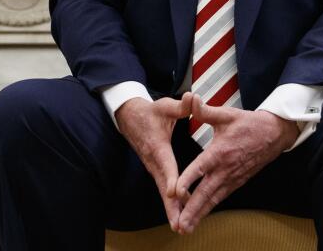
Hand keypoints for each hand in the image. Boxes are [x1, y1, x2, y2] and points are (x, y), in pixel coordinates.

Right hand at [116, 94, 193, 228]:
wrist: (129, 117)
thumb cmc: (150, 112)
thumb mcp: (165, 106)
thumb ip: (181, 105)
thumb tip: (193, 97)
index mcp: (158, 146)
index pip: (166, 164)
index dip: (171, 178)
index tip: (175, 192)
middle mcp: (154, 161)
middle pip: (163, 186)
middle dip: (171, 206)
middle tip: (180, 223)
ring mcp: (153, 167)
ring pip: (163, 191)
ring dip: (171, 209)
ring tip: (181, 226)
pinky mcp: (155, 170)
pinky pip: (163, 188)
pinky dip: (171, 203)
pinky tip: (180, 214)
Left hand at [172, 96, 298, 233]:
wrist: (273, 134)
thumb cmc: (248, 123)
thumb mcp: (226, 114)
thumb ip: (205, 110)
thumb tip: (190, 98)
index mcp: (220, 152)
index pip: (200, 168)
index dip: (187, 180)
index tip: (175, 192)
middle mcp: (225, 169)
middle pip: (205, 193)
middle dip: (191, 210)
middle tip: (179, 225)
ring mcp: (231, 178)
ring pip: (213, 200)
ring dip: (199, 214)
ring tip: (186, 228)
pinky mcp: (236, 182)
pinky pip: (220, 198)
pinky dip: (209, 208)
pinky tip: (200, 217)